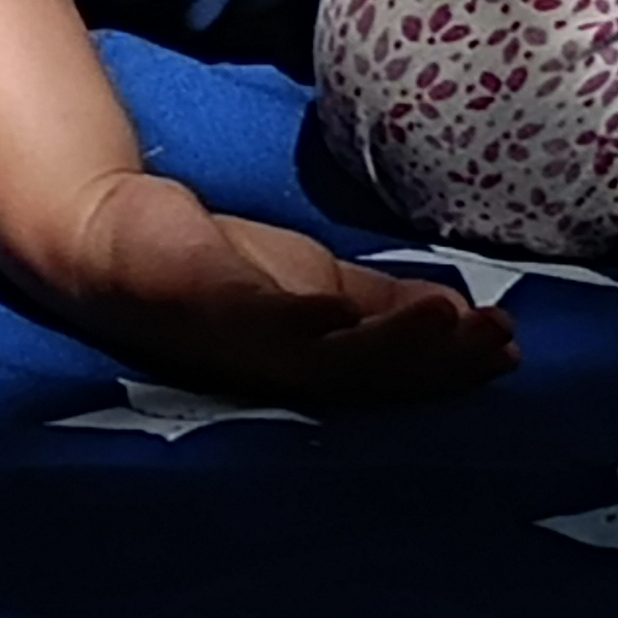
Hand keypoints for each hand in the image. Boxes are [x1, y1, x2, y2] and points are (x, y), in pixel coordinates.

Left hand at [45, 172, 518, 408]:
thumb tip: (470, 320)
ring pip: (322, 364)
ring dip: (387, 350)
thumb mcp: (314, 286)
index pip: (391, 381)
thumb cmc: (211, 271)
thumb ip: (382, 307)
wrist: (105, 234)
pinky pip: (255, 322)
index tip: (512, 352)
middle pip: (366, 384)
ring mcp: (233, 348)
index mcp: (307, 376)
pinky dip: (299, 322)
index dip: (451, 371)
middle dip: (435, 366)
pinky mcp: (196, 304)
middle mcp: (273, 379)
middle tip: (498, 344)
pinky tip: (337, 313)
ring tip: (451, 324)